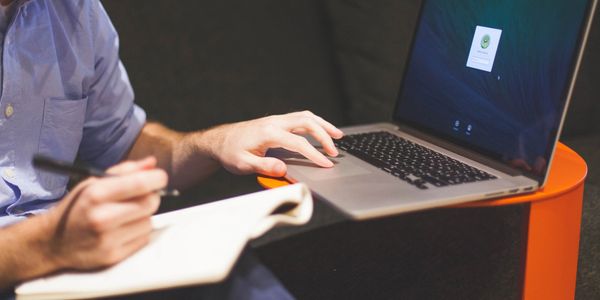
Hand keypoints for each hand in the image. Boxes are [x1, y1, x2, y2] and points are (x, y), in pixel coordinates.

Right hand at [41, 157, 166, 269]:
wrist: (54, 242)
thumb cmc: (78, 208)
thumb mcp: (93, 183)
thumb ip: (125, 171)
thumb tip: (152, 164)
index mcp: (96, 194)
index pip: (140, 183)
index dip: (157, 179)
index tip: (159, 178)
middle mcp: (102, 217)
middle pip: (150, 203)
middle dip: (151, 197)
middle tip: (141, 196)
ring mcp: (108, 240)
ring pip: (149, 222)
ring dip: (143, 217)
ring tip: (125, 216)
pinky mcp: (113, 256)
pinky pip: (143, 239)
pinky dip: (138, 232)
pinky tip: (122, 230)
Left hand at [206, 111, 343, 176]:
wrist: (219, 141)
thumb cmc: (230, 153)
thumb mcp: (242, 164)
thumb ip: (263, 166)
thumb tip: (283, 169)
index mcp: (268, 133)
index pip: (298, 143)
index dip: (314, 154)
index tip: (326, 164)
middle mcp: (274, 122)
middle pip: (307, 123)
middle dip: (325, 136)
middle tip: (335, 151)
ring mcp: (276, 120)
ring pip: (306, 116)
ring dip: (323, 125)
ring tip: (338, 135)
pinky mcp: (276, 121)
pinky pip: (300, 117)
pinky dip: (314, 122)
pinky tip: (321, 130)